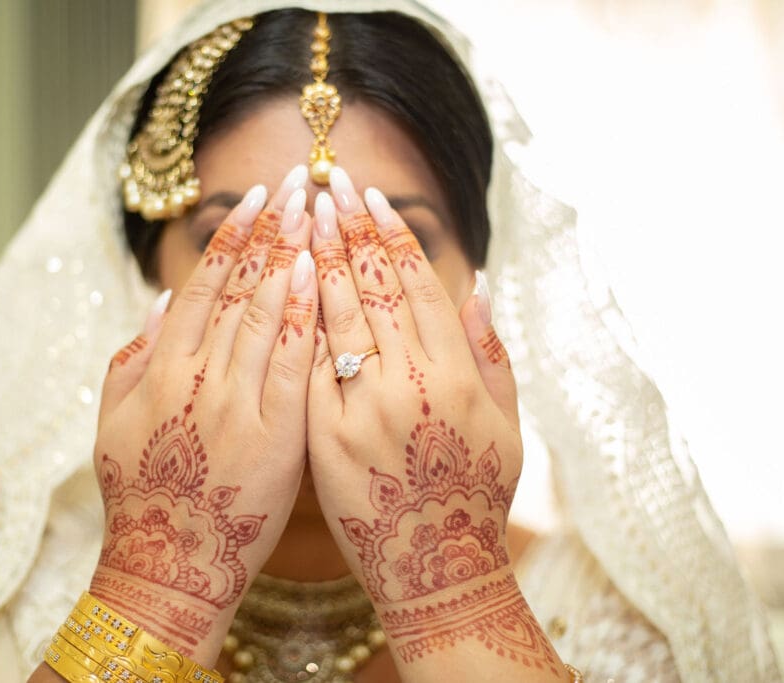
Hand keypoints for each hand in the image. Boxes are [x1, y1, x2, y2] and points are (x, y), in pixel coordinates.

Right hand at [89, 166, 316, 663]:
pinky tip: (320, 274)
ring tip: (316, 208)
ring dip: (291, 254)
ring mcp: (234, 401)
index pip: (202, 286)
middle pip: (238, 287)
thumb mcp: (114, 424)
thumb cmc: (142, 496)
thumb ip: (130, 360)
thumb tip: (157, 302)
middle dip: (270, 230)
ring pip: (264, 312)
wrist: (167, 564)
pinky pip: (291, 362)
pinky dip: (303, 315)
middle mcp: (195, 374)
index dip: (231, 238)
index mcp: (161, 368)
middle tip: (297, 180)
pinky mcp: (273, 433)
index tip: (256, 199)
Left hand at [307, 167, 565, 680]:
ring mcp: (363, 410)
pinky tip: (277, 282)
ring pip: (334, 317)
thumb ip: (492, 353)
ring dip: (314, 259)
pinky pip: (306, 367)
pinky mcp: (323, 437)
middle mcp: (411, 383)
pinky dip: (294, 321)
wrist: (436, 571)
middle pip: (372, 289)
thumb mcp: (506, 425)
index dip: (392, 238)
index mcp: (457, 375)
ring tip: (299, 215)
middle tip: (326, 182)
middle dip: (346, 229)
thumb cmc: (476, 496)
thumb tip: (479, 284)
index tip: (372, 198)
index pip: (418, 286)